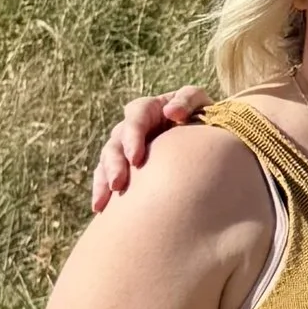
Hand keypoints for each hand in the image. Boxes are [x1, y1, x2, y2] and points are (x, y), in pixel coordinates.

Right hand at [90, 87, 208, 212]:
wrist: (207, 137)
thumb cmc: (204, 115)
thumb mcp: (199, 102)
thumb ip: (188, 100)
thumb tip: (171, 113)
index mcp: (149, 109)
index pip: (135, 116)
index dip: (132, 136)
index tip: (135, 158)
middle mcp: (132, 128)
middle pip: (116, 142)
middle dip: (115, 163)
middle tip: (118, 184)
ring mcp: (126, 147)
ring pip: (108, 161)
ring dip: (105, 180)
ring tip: (104, 202)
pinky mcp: (126, 166)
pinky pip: (108, 176)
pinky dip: (103, 191)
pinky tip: (100, 208)